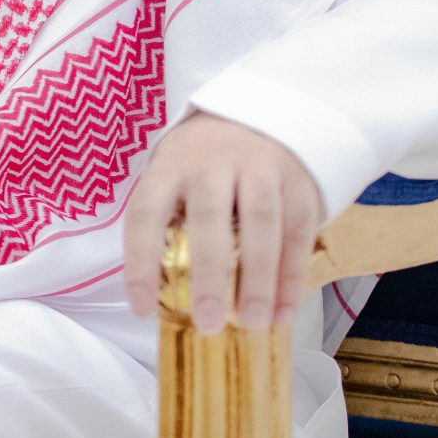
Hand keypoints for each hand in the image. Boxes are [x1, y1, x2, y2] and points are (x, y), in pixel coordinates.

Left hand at [123, 112, 326, 332]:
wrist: (258, 114)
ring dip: (259, 279)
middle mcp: (212, 162)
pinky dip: (292, 275)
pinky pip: (297, 232)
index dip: (140, 264)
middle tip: (208, 323)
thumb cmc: (203, 161)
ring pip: (262, 224)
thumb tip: (159, 296)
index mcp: (170, 166)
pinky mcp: (297, 182)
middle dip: (209, 275)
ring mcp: (259, 168)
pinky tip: (284, 311)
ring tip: (254, 323)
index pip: (145, 214)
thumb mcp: (173, 174)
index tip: (141, 309)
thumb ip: (168, 223)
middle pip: (209, 218)